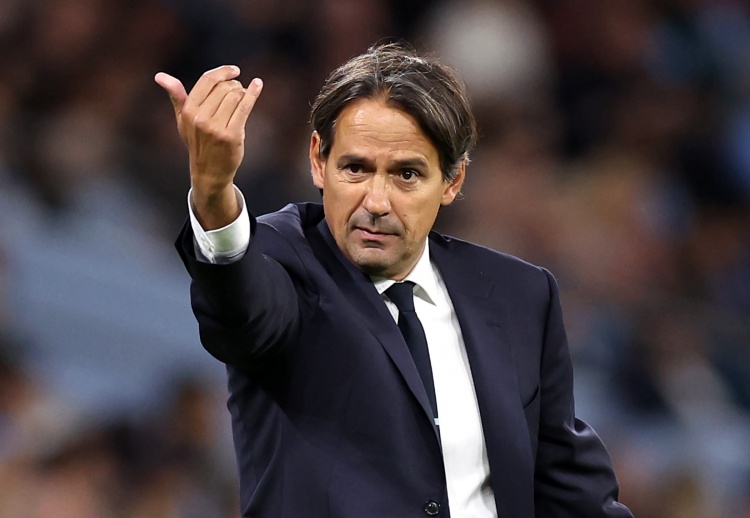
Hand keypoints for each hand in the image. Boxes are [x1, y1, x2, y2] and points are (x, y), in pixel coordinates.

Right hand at [155, 66, 262, 228]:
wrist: (209, 172)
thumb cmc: (198, 142)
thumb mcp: (183, 120)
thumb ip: (176, 96)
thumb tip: (159, 76)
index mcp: (188, 111)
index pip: (207, 80)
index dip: (222, 72)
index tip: (234, 70)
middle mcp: (200, 118)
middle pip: (224, 87)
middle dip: (235, 86)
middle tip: (239, 93)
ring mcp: (216, 128)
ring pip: (235, 96)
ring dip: (243, 93)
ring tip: (243, 99)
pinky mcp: (231, 136)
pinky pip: (244, 107)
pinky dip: (253, 94)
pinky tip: (258, 85)